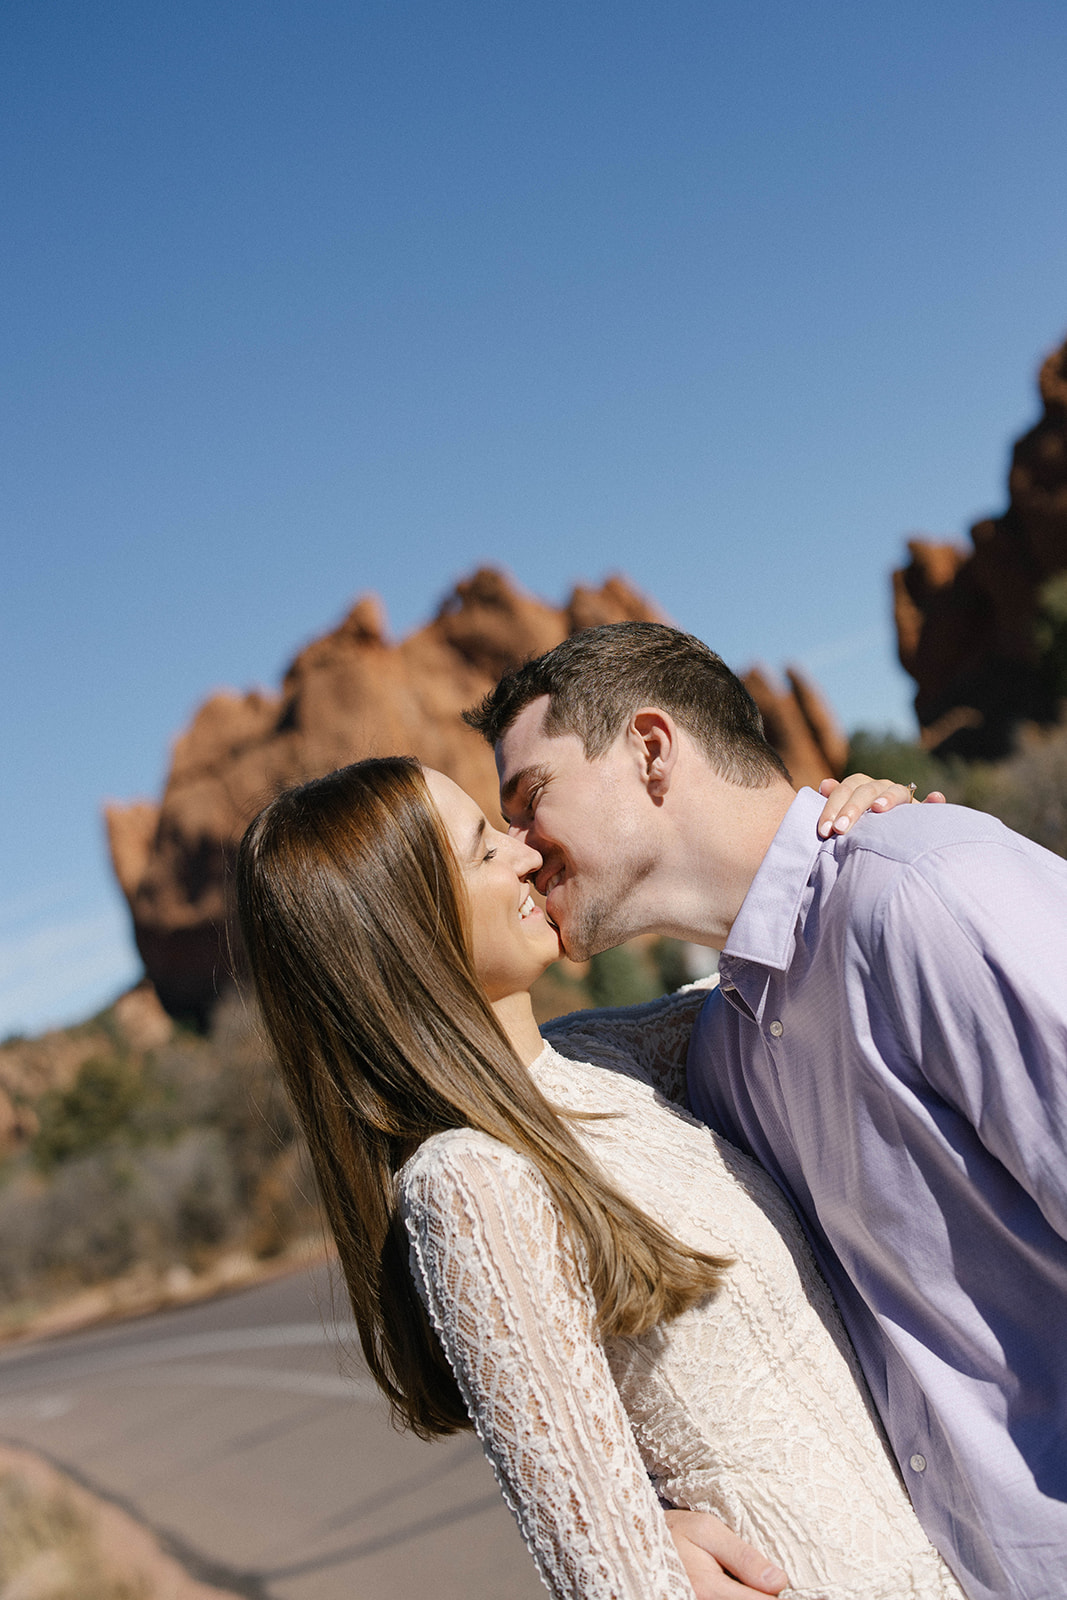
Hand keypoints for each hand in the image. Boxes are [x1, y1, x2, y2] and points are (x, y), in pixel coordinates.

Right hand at [664, 1509, 787, 1598]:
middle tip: (756, 1575)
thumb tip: (779, 1581)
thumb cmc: (675, 1533)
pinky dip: (733, 1596)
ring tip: (738, 1577)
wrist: (638, 1543)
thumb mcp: (708, 1531)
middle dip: (761, 1594)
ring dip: (747, 1595)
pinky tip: (731, 1585)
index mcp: (709, 1590)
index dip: (775, 1592)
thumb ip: (744, 1557)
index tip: (777, 1579)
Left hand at [816, 773, 946, 838]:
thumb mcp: (846, 817)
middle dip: (852, 809)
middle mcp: (883, 788)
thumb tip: (824, 784)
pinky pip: (932, 804)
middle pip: (867, 791)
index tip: (825, 830)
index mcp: (862, 787)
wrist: (889, 843)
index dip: (833, 806)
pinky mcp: (924, 812)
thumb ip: (835, 801)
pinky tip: (936, 797)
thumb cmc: (860, 830)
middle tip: (840, 829)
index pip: (847, 788)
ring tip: (879, 808)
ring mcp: (904, 798)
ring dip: (888, 798)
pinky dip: (935, 800)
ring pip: (897, 792)